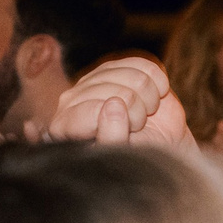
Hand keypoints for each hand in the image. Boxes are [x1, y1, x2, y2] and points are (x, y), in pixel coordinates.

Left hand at [31, 56, 191, 148]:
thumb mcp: (122, 157)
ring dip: (149, 100)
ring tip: (144, 114)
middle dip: (137, 112)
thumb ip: (112, 138)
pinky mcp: (115, 66)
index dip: (120, 123)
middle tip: (137, 127)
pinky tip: (153, 96)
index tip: (127, 136)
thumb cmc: (133, 157)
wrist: (157, 146)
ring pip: (134, 77)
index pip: (93, 111)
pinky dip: (158, 83)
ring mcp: (93, 79)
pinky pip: (144, 65)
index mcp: (64, 126)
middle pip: (117, 92)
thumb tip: (113, 104)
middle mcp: (71, 99)